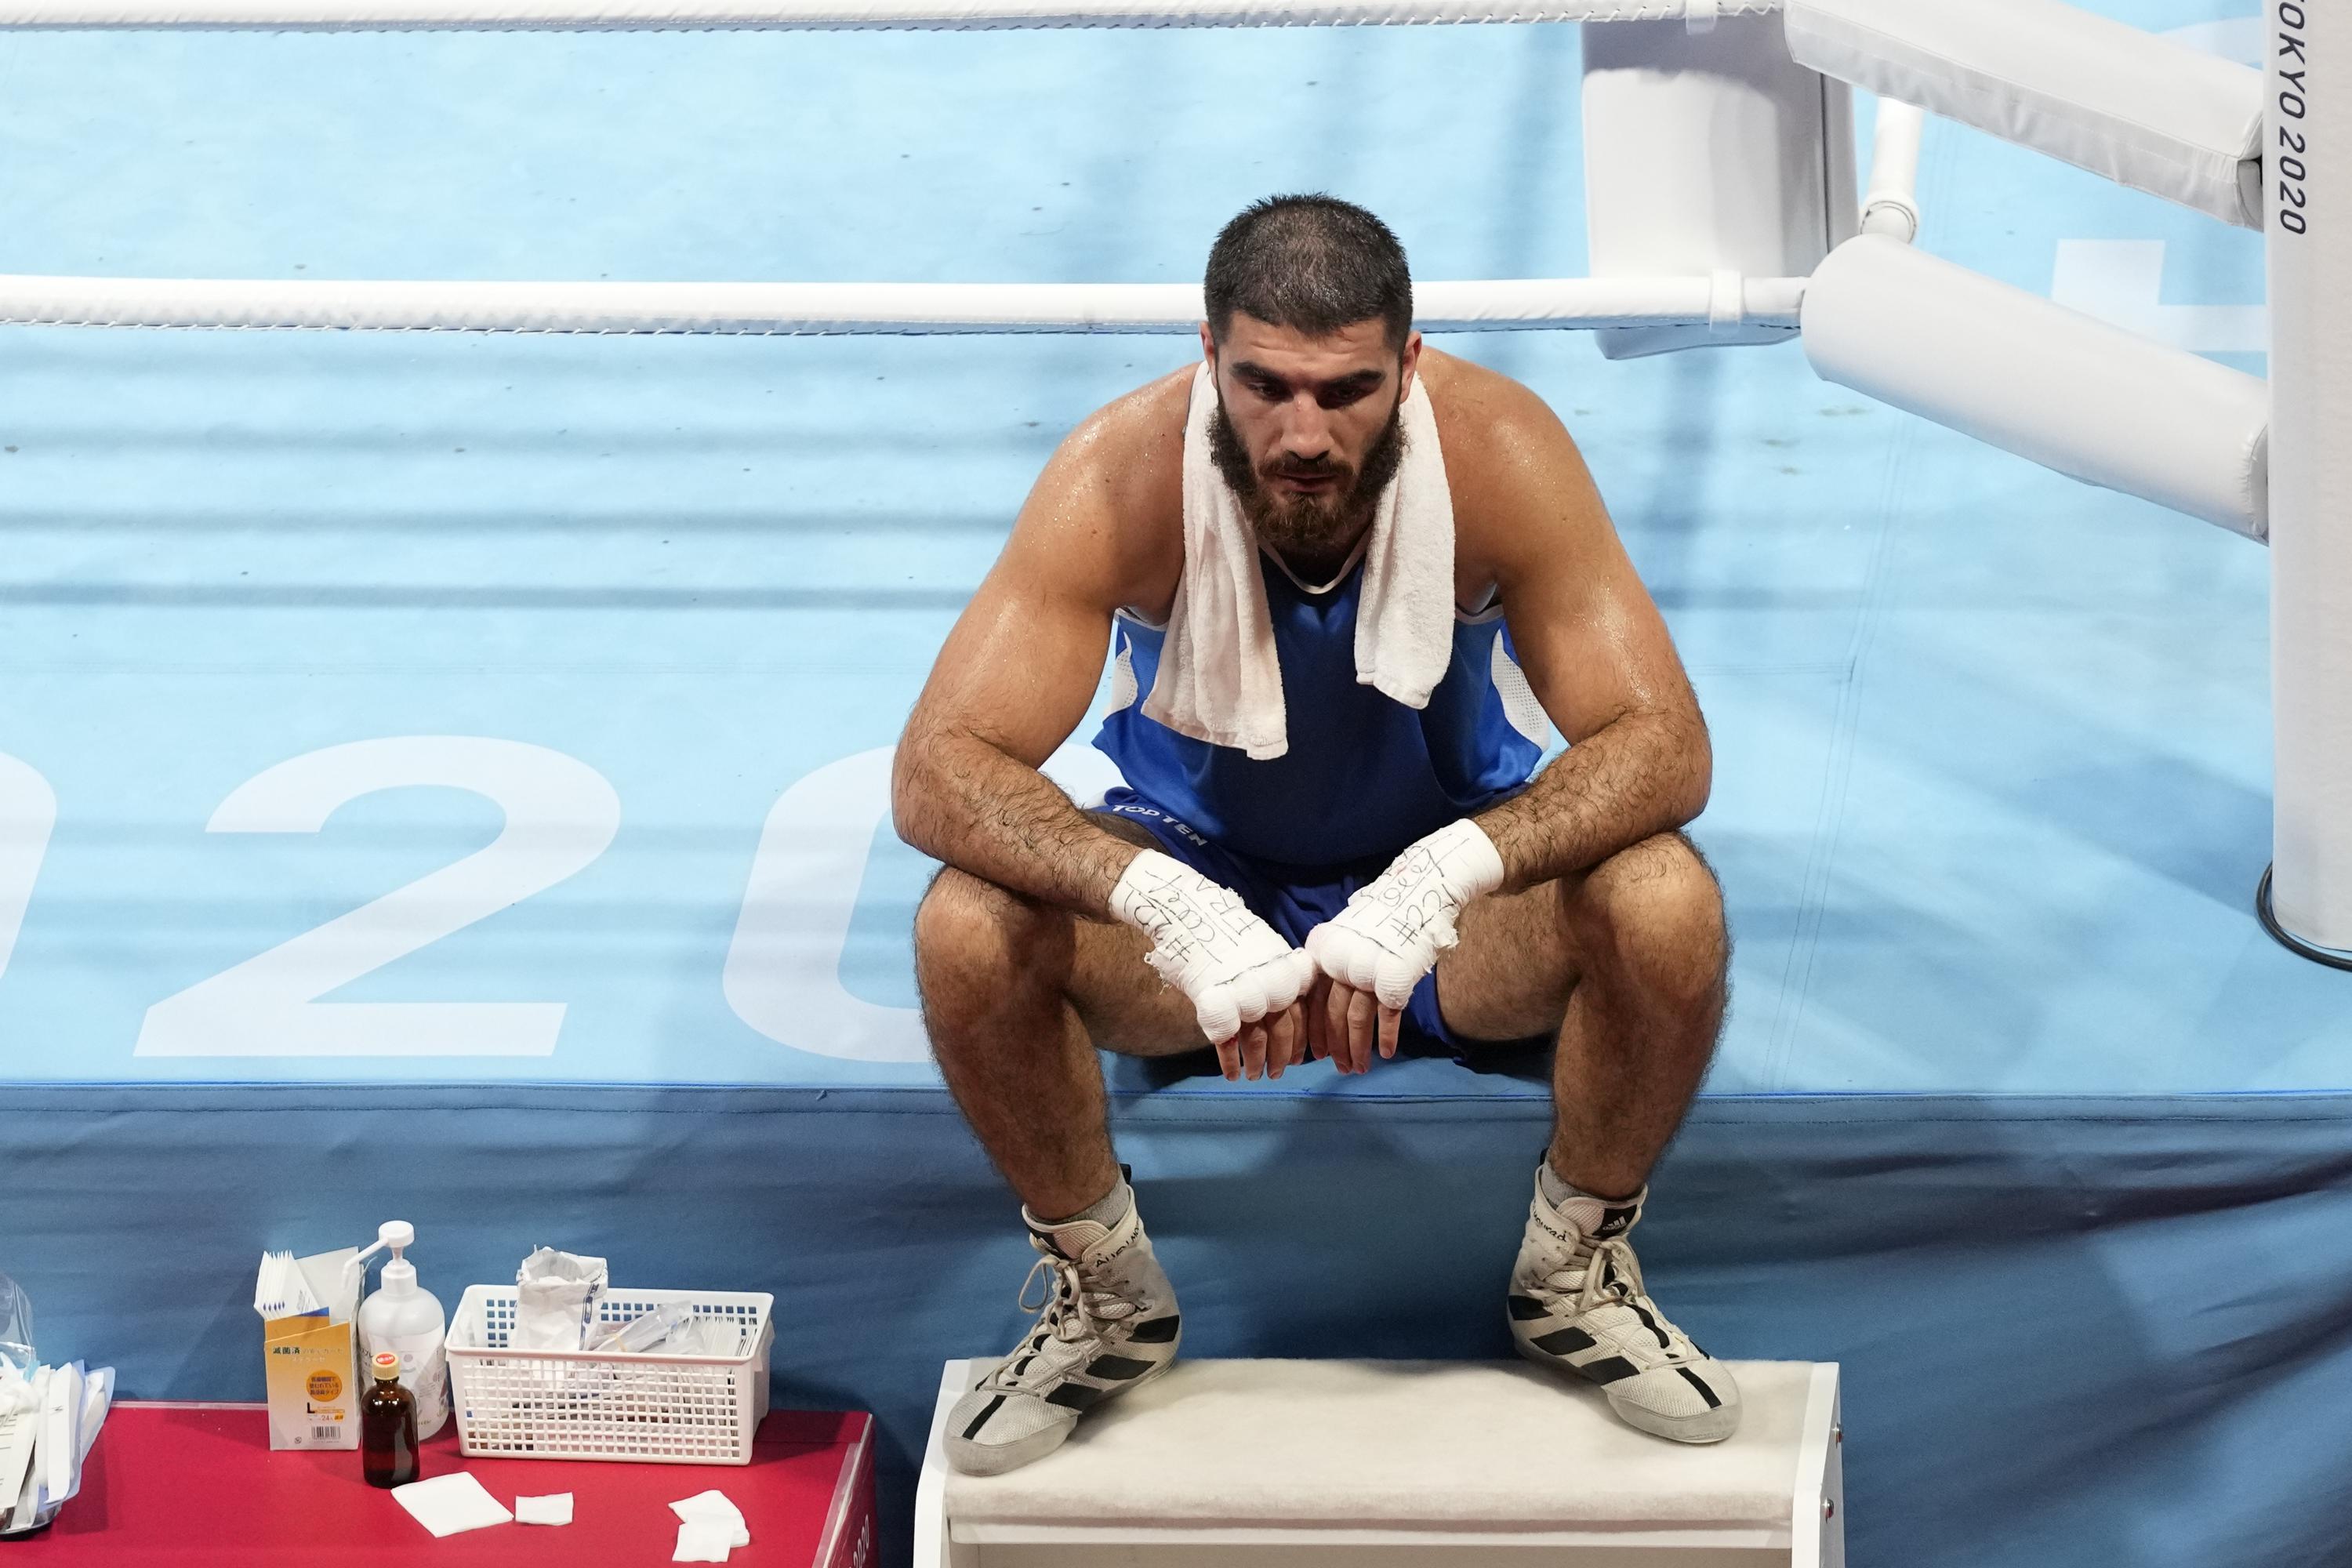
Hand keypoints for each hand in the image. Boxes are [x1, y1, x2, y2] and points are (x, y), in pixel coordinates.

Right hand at [1109, 849, 1314, 1080]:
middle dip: (1282, 1058)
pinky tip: (1231, 1073)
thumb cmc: (1221, 929)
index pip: (1303, 1012)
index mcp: (1284, 968)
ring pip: (1257, 1040)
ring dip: (1256, 1063)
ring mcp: (1244, 995)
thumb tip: (1279, 1009)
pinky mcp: (1217, 1004)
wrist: (1188, 911)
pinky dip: (1229, 1061)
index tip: (1302, 1057)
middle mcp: (1270, 983)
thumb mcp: (1260, 947)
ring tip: (1253, 1076)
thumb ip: (1272, 977)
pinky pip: (1228, 1041)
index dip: (1302, 1040)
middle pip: (1284, 1030)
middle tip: (1278, 1072)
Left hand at [1303, 819, 1505, 1067]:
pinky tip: (1385, 1054)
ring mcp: (1368, 970)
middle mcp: (1342, 962)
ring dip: (1357, 1048)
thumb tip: (1332, 996)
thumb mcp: (1352, 936)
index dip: (1314, 1029)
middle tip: (1339, 1067)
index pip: (1313, 999)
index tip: (1315, 1052)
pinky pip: (1386, 1014)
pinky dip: (1385, 1037)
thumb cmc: (1386, 918)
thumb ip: (1340, 963)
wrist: (1420, 893)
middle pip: (1332, 1014)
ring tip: (1358, 1068)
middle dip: (1335, 1045)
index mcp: (1327, 952)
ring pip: (1356, 1019)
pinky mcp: (1394, 978)